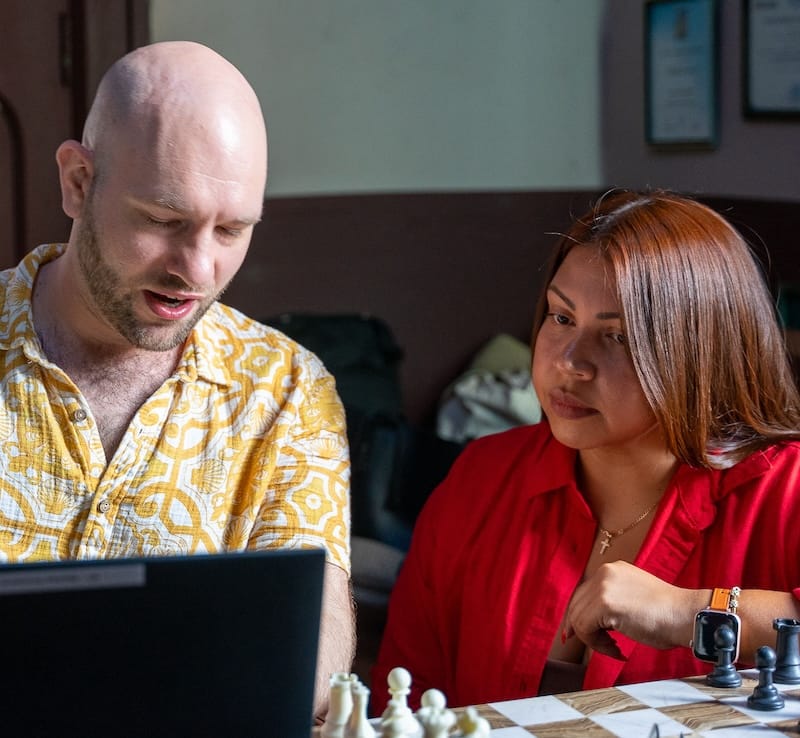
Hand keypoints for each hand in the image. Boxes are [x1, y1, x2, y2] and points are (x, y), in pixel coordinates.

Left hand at [563, 561, 699, 659]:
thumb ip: (611, 601)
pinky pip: (585, 628)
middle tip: (601, 646)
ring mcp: (603, 586)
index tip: (579, 633)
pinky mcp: (604, 602)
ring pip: (578, 618)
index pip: (583, 593)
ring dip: (594, 639)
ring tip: (615, 648)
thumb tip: (589, 621)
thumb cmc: (667, 615)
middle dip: (583, 629)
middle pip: (576, 604)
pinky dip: (597, 644)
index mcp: (612, 569)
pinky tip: (617, 650)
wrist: (687, 616)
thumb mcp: (632, 598)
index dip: (579, 616)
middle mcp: (604, 572)